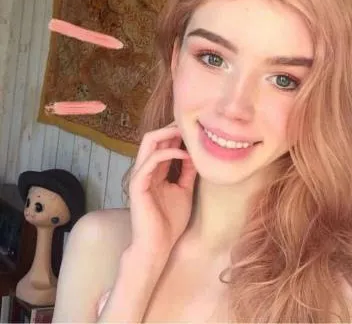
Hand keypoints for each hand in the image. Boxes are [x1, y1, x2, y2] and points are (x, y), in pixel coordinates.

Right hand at [128, 122, 196, 257]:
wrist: (158, 245)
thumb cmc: (169, 222)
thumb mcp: (184, 191)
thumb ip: (187, 172)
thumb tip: (196, 154)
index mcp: (155, 171)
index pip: (162, 144)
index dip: (176, 134)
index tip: (195, 130)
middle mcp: (146, 169)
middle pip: (154, 138)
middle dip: (172, 128)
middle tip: (191, 125)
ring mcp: (140, 175)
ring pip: (149, 142)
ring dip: (168, 134)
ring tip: (186, 132)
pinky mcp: (138, 183)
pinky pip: (151, 160)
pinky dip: (168, 153)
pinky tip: (184, 154)